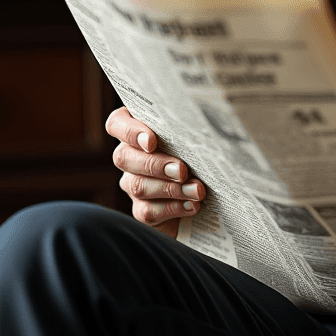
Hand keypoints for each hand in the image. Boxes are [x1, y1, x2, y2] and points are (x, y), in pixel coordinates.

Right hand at [106, 106, 204, 235]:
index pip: (117, 123)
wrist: (217, 187)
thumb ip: (195, 126)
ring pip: (137, 185)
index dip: (129, 131)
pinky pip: (147, 211)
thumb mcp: (201, 134)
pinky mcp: (142, 209)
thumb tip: (203, 129)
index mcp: (140, 129)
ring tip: (197, 190)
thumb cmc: (206, 150)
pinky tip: (192, 205)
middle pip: (124, 157)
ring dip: (170, 188)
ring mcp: (133, 183)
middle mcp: (130, 155)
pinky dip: (172, 208)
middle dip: (155, 164)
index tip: (152, 141)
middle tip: (182, 170)